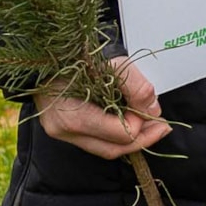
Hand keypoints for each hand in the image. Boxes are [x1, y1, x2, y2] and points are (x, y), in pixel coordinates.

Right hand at [33, 58, 167, 159]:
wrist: (43, 55)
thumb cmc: (76, 57)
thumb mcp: (112, 64)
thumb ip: (137, 88)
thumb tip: (153, 110)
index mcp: (74, 117)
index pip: (121, 135)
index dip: (141, 124)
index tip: (148, 108)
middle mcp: (64, 131)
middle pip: (113, 150)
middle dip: (142, 139)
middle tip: (162, 127)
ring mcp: (60, 133)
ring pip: (103, 149)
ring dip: (130, 140)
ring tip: (149, 125)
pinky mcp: (62, 131)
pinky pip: (94, 141)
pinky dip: (114, 135)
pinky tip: (128, 123)